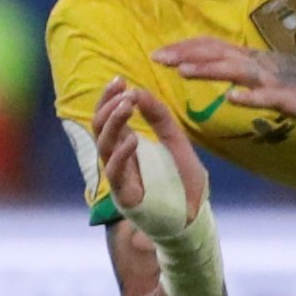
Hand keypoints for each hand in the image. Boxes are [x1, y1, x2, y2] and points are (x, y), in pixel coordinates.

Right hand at [91, 76, 211, 222]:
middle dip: (107, 105)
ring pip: (104, 146)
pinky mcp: (125, 195)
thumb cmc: (182, 179)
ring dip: (113, 123)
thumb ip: (159, 117)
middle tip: (120, 88)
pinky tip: (133, 140)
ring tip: (126, 106)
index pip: (108, 117)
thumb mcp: (175, 140)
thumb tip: (138, 91)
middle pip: (100, 128)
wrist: (195, 215)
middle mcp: (118, 158)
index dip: (109, 98)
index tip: (120, 80)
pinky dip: (122, 155)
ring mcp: (119, 176)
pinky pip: (115, 173)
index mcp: (127, 144)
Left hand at [159, 33, 295, 122]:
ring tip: (183, 71)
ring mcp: (274, 80)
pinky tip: (232, 98)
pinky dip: (249, 96)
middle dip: (186, 55)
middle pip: (218, 54)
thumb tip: (215, 68)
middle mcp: (259, 64)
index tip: (158, 53)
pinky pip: (268, 97)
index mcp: (252, 59)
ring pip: (237, 71)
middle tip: (157, 57)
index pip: (213, 47)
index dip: (186, 48)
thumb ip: (244, 69)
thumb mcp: (270, 72)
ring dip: (210, 70)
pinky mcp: (291, 98)